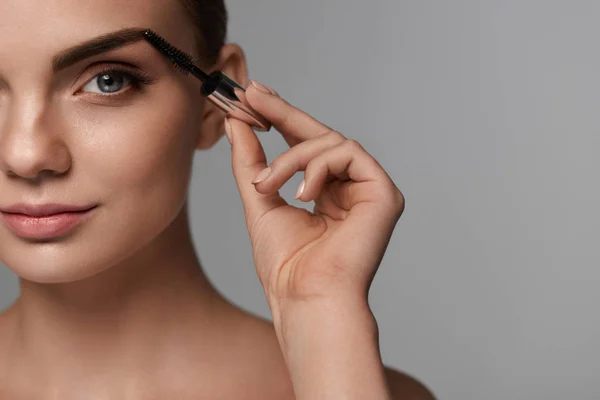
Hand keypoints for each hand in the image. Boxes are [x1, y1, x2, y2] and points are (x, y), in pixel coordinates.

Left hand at [225, 80, 404, 308]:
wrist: (305, 296)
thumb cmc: (285, 263)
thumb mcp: (260, 199)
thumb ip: (251, 160)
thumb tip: (236, 122)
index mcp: (328, 194)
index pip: (306, 147)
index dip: (281, 118)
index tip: (253, 96)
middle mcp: (351, 189)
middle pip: (321, 136)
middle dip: (284, 113)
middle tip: (253, 94)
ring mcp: (370, 190)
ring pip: (331, 142)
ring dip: (292, 157)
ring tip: (266, 184)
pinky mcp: (384, 193)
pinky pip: (348, 154)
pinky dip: (318, 166)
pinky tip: (301, 192)